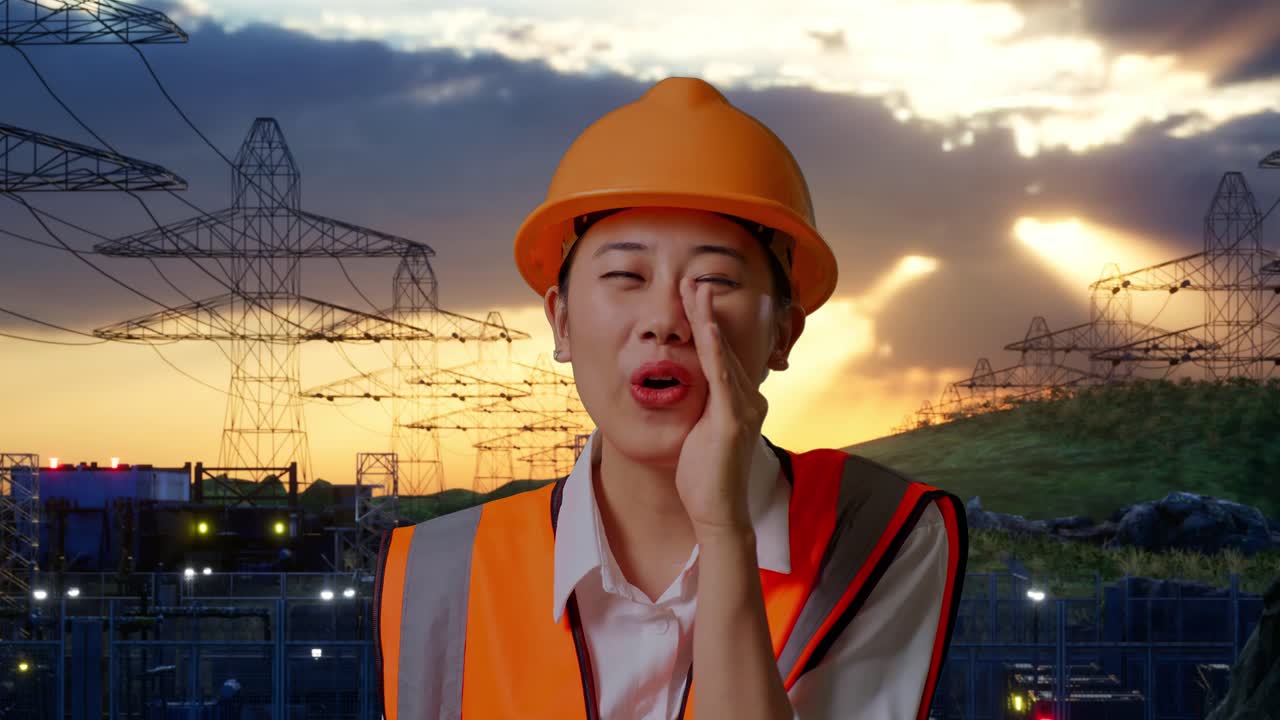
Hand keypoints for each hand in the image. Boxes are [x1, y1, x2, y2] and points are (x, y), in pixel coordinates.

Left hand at [675, 276, 768, 537]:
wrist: (716, 513)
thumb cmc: (705, 477)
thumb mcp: (702, 433)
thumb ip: (702, 408)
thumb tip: (688, 390)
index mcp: (743, 401)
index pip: (723, 354)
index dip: (709, 323)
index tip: (695, 296)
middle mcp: (749, 399)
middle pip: (725, 346)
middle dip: (707, 311)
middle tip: (693, 279)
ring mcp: (743, 409)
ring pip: (722, 353)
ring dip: (708, 318)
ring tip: (695, 289)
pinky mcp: (731, 420)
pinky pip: (720, 375)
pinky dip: (712, 346)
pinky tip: (705, 324)